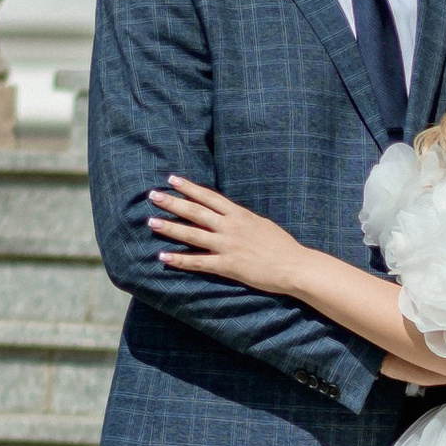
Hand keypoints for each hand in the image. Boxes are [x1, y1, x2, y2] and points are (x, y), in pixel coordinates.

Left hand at [148, 178, 312, 294]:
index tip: (172, 179)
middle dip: (173, 203)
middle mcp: (231, 227)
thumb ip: (242, 219)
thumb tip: (230, 214)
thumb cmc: (282, 246)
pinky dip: (180, 260)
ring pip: (193, 235)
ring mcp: (228, 246)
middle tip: (153, 195)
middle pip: (196, 212)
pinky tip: (163, 257)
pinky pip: (199, 262)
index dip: (189, 188)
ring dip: (171, 228)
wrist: (294, 266)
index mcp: (239, 215)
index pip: (209, 197)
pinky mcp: (228, 265)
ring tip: (151, 222)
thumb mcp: (261, 224)